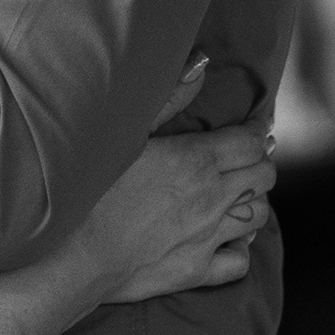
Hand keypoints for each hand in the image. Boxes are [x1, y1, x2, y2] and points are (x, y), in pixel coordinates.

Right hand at [63, 98, 275, 304]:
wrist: (70, 257)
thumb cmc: (88, 190)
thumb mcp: (124, 132)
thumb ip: (168, 97)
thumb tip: (201, 63)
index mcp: (197, 160)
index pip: (252, 140)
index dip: (256, 129)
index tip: (249, 126)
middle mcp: (212, 198)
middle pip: (264, 174)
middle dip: (259, 161)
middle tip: (242, 156)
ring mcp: (208, 237)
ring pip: (260, 215)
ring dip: (253, 200)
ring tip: (237, 193)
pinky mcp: (196, 271)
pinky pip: (239, 262)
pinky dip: (239, 248)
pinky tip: (225, 239)